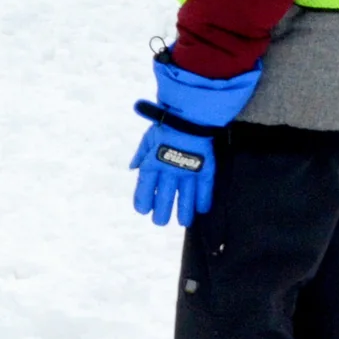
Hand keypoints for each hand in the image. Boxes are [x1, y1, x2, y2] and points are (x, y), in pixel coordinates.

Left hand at [127, 57, 261, 227]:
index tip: (143, 210)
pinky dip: (203, 201)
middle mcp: (168, 172)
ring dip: (183, 212)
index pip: (144, 188)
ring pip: (185, 198)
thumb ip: (141, 155)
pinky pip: (204, 189)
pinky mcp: (204, 170)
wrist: (190, 116)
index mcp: (152, 163)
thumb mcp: (148, 139)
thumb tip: (133, 167)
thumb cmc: (167, 125)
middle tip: (160, 222)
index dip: (143, 201)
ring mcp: (187, 172)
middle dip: (161, 213)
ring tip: (182, 222)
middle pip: (164, 198)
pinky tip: (201, 211)